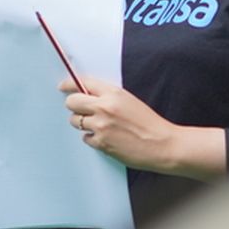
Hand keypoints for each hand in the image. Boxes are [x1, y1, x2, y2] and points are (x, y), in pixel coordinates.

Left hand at [59, 75, 223, 180]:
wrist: (165, 145)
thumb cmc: (150, 123)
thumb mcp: (129, 101)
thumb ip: (107, 96)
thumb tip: (85, 94)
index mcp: (113, 94)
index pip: (82, 83)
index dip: (69, 84)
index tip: (63, 86)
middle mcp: (104, 107)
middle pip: (71, 102)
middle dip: (73, 105)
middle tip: (79, 110)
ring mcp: (100, 126)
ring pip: (75, 121)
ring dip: (82, 123)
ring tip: (100, 126)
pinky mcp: (101, 142)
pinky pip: (85, 138)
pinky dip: (92, 138)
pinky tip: (107, 138)